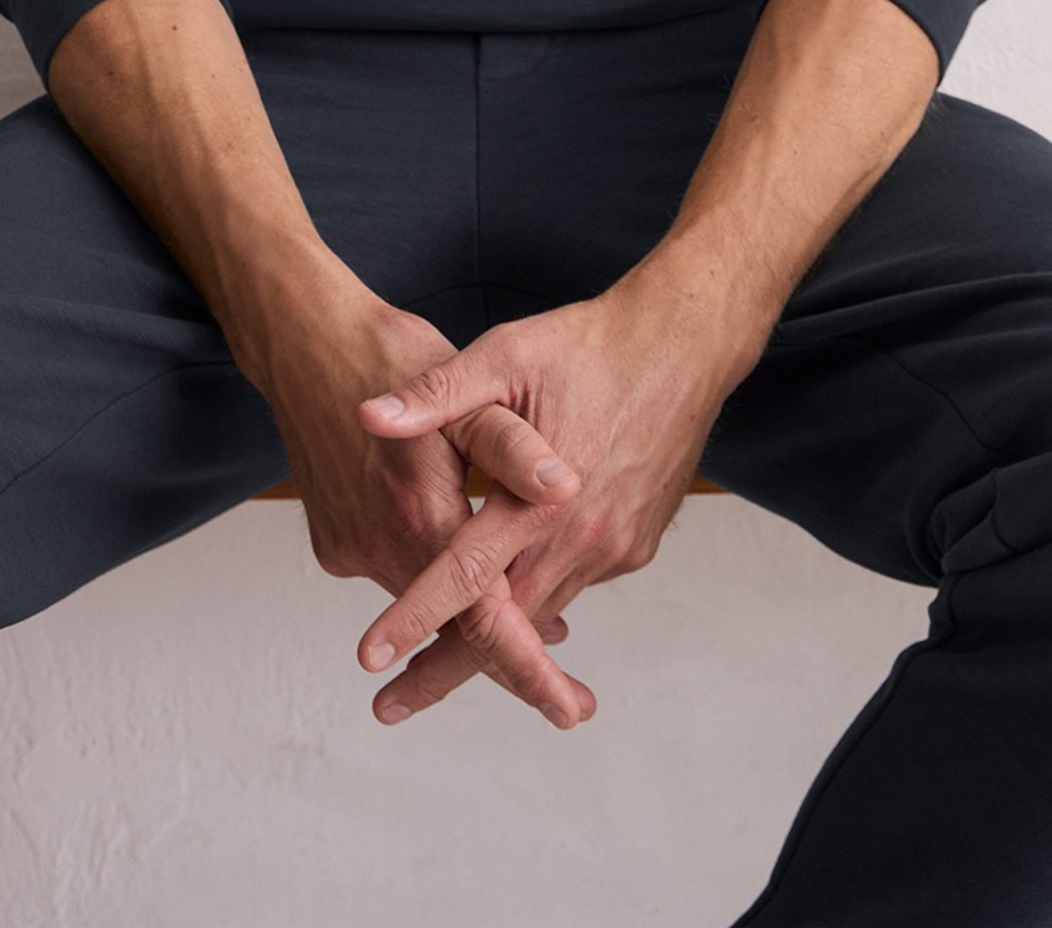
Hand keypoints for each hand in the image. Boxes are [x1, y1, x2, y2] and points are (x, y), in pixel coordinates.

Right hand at [255, 291, 587, 723]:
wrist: (303, 340)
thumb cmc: (392, 353)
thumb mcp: (471, 383)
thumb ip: (512, 447)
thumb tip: (565, 485)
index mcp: (423, 514)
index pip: (485, 618)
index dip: (530, 668)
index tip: (570, 709)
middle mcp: (381, 545)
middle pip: (457, 630)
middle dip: (516, 663)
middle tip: (572, 700)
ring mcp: (352, 548)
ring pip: (428, 605)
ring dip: (478, 621)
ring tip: (538, 638)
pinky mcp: (335, 543)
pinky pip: (398, 576)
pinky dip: (436, 586)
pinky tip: (471, 573)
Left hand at [352, 275, 757, 728]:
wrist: (683, 345)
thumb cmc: (588, 344)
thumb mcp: (504, 356)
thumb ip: (436, 396)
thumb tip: (367, 416)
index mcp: (538, 498)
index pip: (463, 575)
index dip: (414, 618)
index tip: (369, 659)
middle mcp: (579, 537)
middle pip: (502, 624)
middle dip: (443, 668)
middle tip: (389, 706)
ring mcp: (612, 547)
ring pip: (540, 609)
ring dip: (495, 644)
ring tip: (440, 667)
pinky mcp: (634, 544)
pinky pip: (574, 581)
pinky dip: (538, 596)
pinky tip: (514, 597)